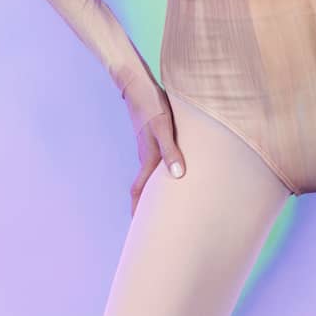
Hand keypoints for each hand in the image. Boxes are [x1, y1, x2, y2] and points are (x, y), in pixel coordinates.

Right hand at [126, 88, 186, 217]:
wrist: (139, 86)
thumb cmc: (154, 106)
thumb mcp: (164, 127)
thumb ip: (171, 150)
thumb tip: (177, 176)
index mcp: (148, 157)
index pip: (139, 191)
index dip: (139, 210)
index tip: (139, 230)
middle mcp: (146, 155)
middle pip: (143, 186)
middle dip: (147, 205)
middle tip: (154, 222)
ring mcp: (147, 146)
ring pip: (150, 173)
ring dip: (154, 189)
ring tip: (166, 201)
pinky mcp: (152, 136)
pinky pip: (155, 160)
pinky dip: (160, 171)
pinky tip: (172, 170)